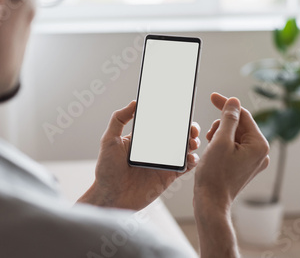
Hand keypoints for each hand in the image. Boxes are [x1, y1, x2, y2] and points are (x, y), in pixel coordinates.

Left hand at [78, 100, 200, 210]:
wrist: (111, 197)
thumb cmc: (106, 169)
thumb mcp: (109, 140)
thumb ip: (119, 119)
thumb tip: (134, 102)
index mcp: (144, 138)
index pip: (162, 124)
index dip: (174, 117)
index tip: (181, 110)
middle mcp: (156, 149)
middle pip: (178, 135)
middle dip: (189, 129)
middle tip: (191, 127)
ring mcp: (163, 162)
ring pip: (185, 149)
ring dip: (193, 143)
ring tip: (192, 142)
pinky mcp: (168, 177)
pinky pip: (185, 167)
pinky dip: (192, 161)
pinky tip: (190, 158)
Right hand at [194, 92, 269, 211]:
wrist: (211, 202)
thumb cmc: (215, 174)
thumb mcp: (220, 141)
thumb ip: (228, 119)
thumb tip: (234, 101)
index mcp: (259, 145)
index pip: (243, 115)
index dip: (226, 105)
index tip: (212, 97)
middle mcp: (261, 152)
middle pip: (239, 125)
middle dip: (222, 126)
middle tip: (209, 137)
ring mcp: (254, 161)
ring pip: (235, 136)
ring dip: (220, 135)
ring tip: (210, 147)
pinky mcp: (245, 166)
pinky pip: (234, 147)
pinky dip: (222, 145)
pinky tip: (213, 153)